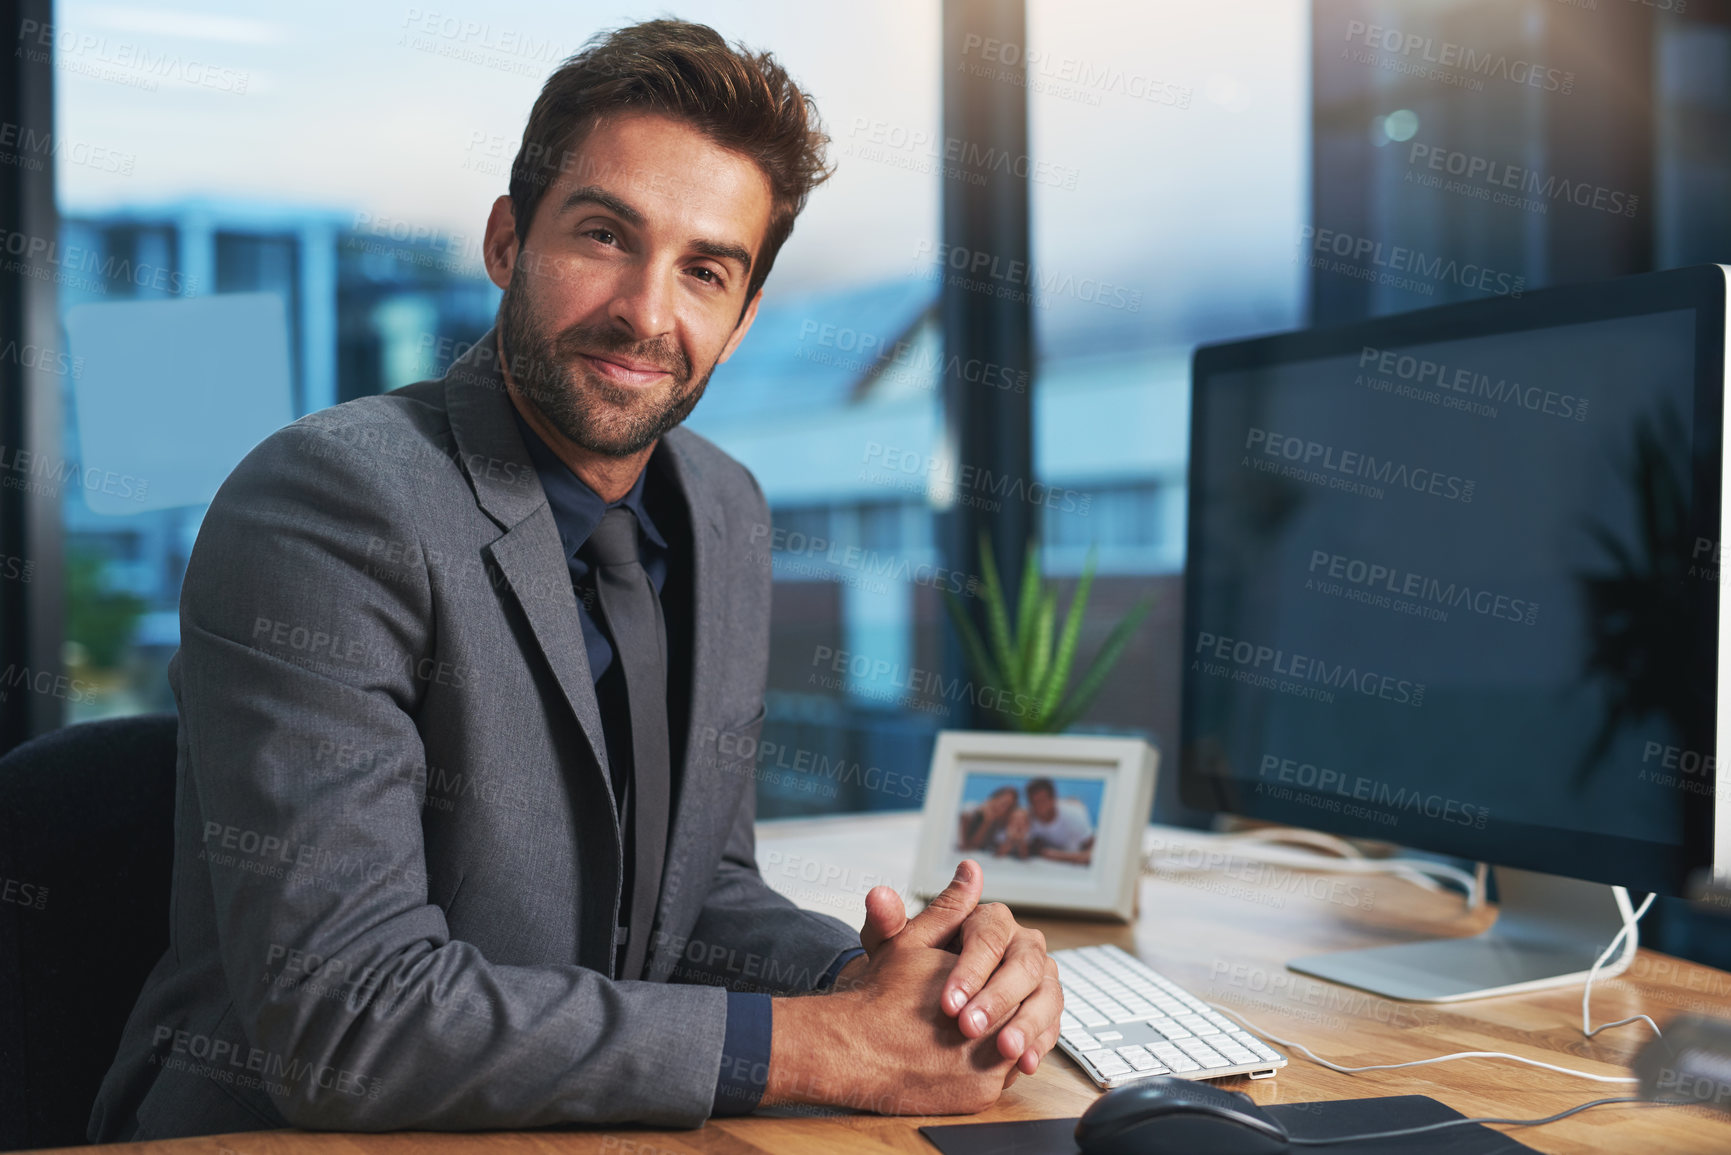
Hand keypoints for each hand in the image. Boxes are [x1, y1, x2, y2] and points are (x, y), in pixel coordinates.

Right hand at [762, 864, 1018, 1114]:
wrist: (850, 1051)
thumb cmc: (880, 993)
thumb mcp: (912, 940)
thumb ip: (949, 907)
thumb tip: (972, 870)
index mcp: (982, 986)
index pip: (1019, 974)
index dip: (1001, 977)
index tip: (980, 982)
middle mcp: (992, 1031)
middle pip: (1023, 1013)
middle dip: (1007, 1007)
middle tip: (980, 1006)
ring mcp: (989, 1069)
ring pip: (1018, 1048)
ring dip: (1006, 1036)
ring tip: (975, 1027)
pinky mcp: (982, 1099)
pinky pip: (1003, 1080)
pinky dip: (991, 1067)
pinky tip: (965, 1055)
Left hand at [853, 860, 1061, 1077]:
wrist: (924, 1005)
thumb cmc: (911, 971)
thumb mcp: (895, 948)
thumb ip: (886, 922)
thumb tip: (880, 894)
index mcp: (990, 920)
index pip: (988, 937)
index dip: (970, 970)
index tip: (947, 1004)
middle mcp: (1022, 943)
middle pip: (1024, 964)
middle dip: (998, 998)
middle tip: (970, 1028)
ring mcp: (1040, 977)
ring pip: (1047, 994)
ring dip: (1028, 1024)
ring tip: (1005, 1050)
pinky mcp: (1046, 1009)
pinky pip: (1052, 1024)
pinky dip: (1040, 1044)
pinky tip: (1024, 1062)